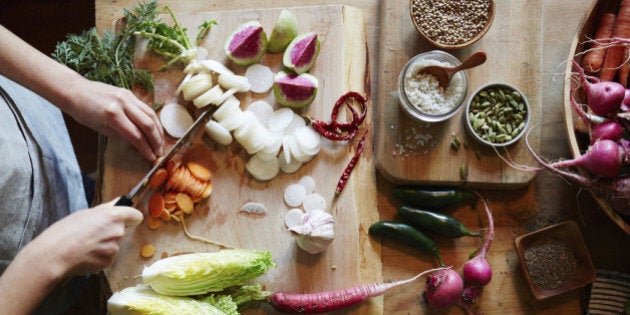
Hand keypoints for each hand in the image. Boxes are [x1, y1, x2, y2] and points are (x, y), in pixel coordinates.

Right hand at [0, 199, 142, 313]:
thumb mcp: (84, 213)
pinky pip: (105, 258)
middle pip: (121, 232)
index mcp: (113, 217)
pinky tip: (83, 256)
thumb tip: (118, 202)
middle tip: (91, 234)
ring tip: (83, 246)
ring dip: (103, 246)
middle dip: (110, 233)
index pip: (136, 216)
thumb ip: (105, 209)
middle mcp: (117, 232)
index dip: (131, 218)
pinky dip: (97, 258)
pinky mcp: (107, 263)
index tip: (128, 220)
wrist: (54, 255)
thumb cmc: (65, 231)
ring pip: (112, 246)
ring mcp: (113, 249)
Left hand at [64, 79, 164, 160]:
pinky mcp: (130, 93)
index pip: (136, 136)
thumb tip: (139, 144)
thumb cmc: (84, 113)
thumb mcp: (101, 129)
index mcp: (113, 115)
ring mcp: (128, 96)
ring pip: (151, 114)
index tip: (152, 157)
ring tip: (160, 141)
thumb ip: (122, 135)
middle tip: (160, 151)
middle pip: (148, 124)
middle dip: (156, 140)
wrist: (76, 91)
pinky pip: (146, 108)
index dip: (146, 148)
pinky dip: (152, 119)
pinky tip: (155, 128)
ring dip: (158, 130)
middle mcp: (123, 104)